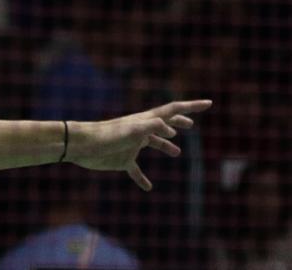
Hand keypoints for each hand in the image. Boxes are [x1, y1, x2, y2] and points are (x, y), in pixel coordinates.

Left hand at [66, 99, 211, 190]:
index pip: (173, 110)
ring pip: (152, 143)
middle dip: (179, 122)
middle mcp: (141, 130)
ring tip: (177, 153)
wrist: (82, 145)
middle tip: (192, 125)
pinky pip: (136, 169)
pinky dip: (142, 178)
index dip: (192, 106)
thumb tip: (170, 126)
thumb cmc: (106, 136)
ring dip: (165, 146)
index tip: (209, 103)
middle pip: (164, 124)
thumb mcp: (132, 130)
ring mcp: (132, 144)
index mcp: (146, 120)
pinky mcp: (122, 159)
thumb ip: (150, 126)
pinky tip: (148, 187)